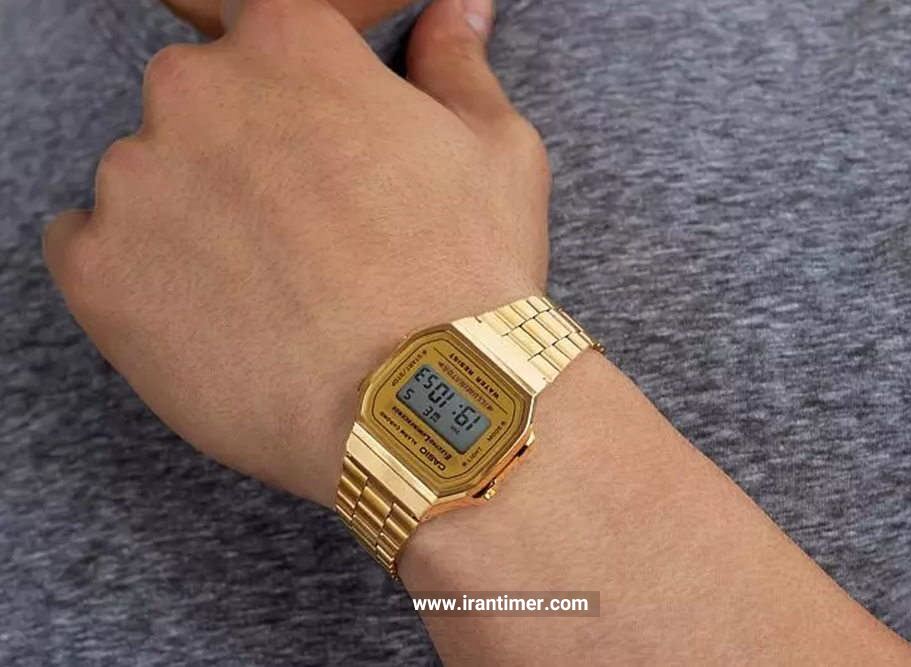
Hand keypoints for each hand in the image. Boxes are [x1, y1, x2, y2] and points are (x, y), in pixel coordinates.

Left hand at [43, 0, 549, 506]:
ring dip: (192, 215)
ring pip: (146, 178)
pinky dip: (136, 272)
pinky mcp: (96, 271)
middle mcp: (195, 88)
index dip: (300, 100)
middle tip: (306, 230)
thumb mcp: (494, 151)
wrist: (428, 406)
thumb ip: (454, 66)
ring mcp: (135, 180)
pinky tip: (208, 310)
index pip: (264, 37)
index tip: (324, 150)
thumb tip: (455, 13)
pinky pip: (89, 246)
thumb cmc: (469, 275)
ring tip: (267, 286)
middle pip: (199, 102)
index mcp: (288, 42)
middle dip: (244, 151)